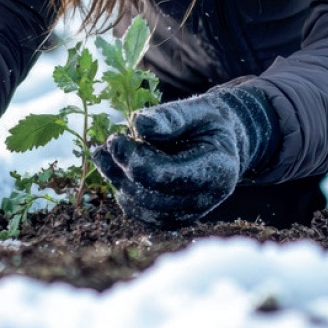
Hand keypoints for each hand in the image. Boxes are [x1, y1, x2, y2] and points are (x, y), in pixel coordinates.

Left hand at [92, 86, 277, 228]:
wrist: (223, 144)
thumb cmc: (209, 123)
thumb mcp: (197, 109)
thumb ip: (171, 116)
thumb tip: (139, 124)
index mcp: (217, 170)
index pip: (167, 175)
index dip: (134, 159)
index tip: (114, 138)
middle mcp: (206, 199)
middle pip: (150, 196)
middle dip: (122, 170)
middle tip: (107, 143)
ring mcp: (190, 214)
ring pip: (142, 209)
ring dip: (118, 181)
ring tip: (105, 154)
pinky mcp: (174, 218)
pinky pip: (141, 214)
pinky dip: (124, 191)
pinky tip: (115, 168)